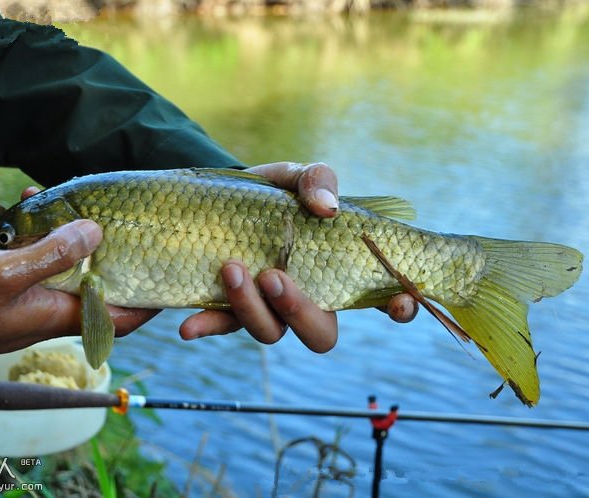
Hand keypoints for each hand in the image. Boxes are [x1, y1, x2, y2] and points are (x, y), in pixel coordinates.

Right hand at [0, 197, 155, 388]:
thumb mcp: (6, 275)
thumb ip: (53, 253)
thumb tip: (97, 232)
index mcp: (59, 312)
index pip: (120, 314)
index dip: (147, 299)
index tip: (165, 272)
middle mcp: (46, 306)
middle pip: (86, 273)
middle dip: (87, 238)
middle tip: (87, 207)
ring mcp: (20, 297)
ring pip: (43, 256)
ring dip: (33, 226)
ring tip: (23, 197)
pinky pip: (2, 256)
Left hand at [179, 162, 417, 351]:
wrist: (217, 197)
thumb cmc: (273, 191)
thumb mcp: (296, 176)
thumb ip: (318, 180)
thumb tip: (328, 208)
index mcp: (336, 270)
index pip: (382, 299)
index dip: (398, 307)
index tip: (399, 302)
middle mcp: (306, 299)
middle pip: (320, 333)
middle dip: (300, 312)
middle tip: (274, 276)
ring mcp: (268, 309)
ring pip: (272, 332)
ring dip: (252, 309)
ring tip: (229, 268)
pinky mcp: (229, 311)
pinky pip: (223, 328)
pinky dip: (208, 326)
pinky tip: (189, 325)